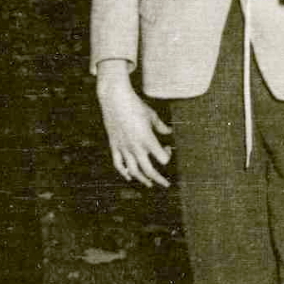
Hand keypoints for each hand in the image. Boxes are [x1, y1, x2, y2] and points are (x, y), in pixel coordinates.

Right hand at [96, 63, 172, 187]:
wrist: (114, 99)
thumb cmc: (135, 105)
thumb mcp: (151, 115)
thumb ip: (161, 126)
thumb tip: (168, 131)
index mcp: (147, 139)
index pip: (162, 158)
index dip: (167, 155)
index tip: (167, 147)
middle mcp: (136, 146)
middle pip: (149, 170)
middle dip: (159, 179)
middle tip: (166, 184)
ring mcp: (124, 147)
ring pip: (134, 171)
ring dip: (143, 179)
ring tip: (149, 184)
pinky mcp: (114, 145)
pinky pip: (118, 164)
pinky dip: (124, 172)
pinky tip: (129, 176)